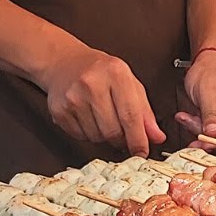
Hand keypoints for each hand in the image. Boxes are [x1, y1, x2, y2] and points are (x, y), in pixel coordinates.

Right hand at [38, 45, 164, 155]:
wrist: (64, 62)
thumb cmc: (100, 72)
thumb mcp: (129, 83)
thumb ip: (144, 111)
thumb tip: (156, 136)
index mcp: (115, 74)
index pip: (131, 116)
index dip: (138, 139)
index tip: (142, 152)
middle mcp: (92, 84)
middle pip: (113, 131)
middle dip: (121, 139)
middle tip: (123, 134)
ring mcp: (73, 97)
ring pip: (97, 137)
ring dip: (104, 135)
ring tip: (102, 117)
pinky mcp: (59, 110)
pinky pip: (80, 136)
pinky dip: (88, 134)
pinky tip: (88, 117)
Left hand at [176, 50, 215, 146]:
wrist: (210, 63)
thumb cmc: (211, 70)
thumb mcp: (207, 90)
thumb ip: (211, 113)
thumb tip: (214, 133)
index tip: (202, 142)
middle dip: (210, 134)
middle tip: (190, 123)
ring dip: (205, 131)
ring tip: (189, 118)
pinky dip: (207, 129)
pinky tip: (194, 119)